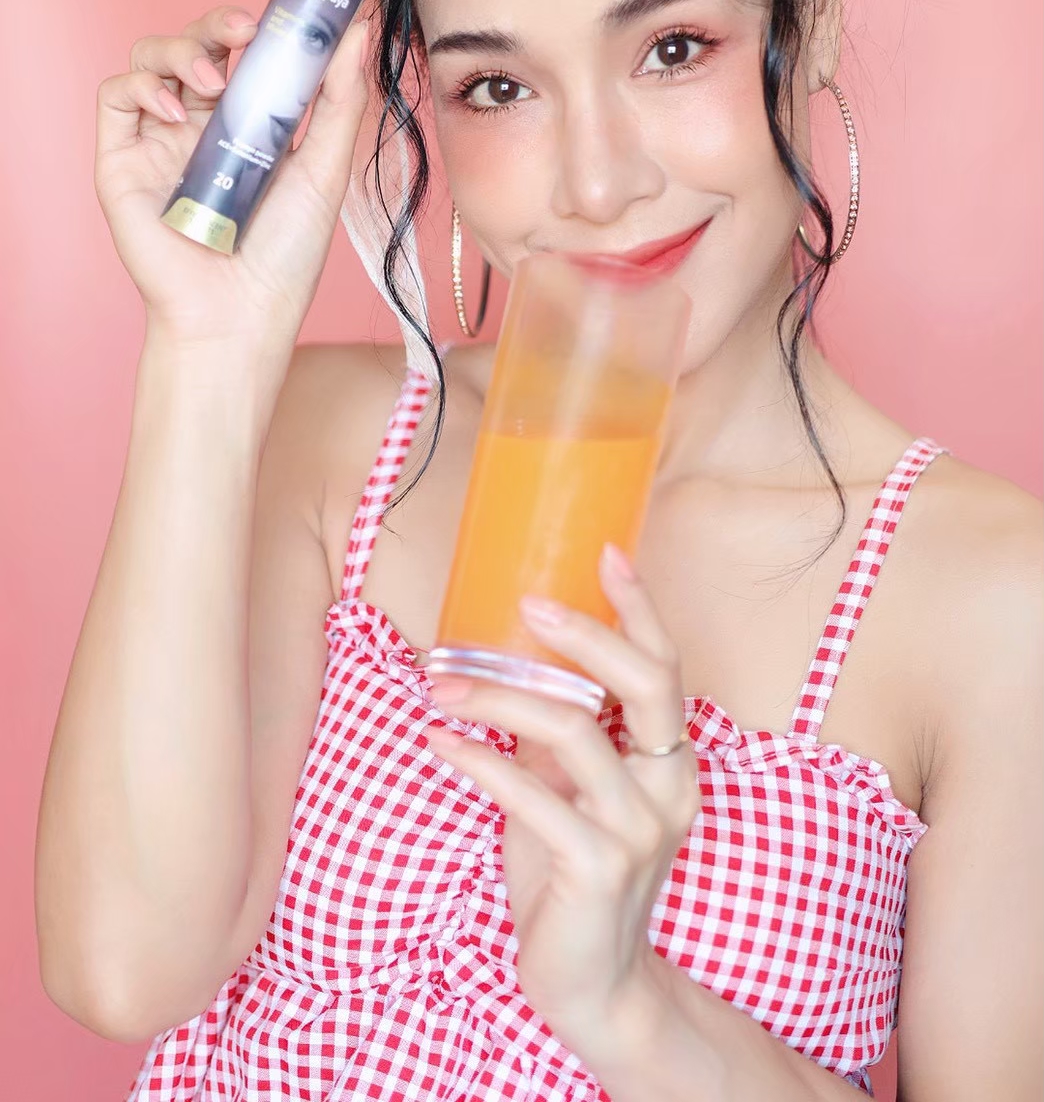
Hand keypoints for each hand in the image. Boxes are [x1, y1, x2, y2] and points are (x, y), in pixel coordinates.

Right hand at [95, 0, 371, 350]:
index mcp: (258, 117)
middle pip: (205, 38)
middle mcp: (208, 119)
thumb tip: (358, 26)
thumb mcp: (325, 167)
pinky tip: (177, 109)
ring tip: (214, 83)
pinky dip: (144, 85)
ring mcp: (163, 136)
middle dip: (224, 19)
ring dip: (185, 49)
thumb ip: (339, 97)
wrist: (237, 317)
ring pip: (157, 52)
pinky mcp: (123, 156)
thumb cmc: (283, 256)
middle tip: (249, 27)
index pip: (261, 43)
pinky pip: (118, 92)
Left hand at [424, 544, 699, 1057]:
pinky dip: (477, 759)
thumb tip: (500, 665)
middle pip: (644, 682)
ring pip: (572, 727)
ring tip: (442, 681)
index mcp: (669, 760)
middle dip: (586, 633)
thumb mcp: (571, 794)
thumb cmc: (574, 875)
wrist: (595, 988)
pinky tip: (439, 741)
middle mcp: (667, 786)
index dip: (639, 608)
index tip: (607, 551)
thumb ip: (558, 737)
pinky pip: (529, 792)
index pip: (665, 668)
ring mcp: (637, 828)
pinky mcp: (595, 867)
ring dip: (498, 693)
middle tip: (527, 605)